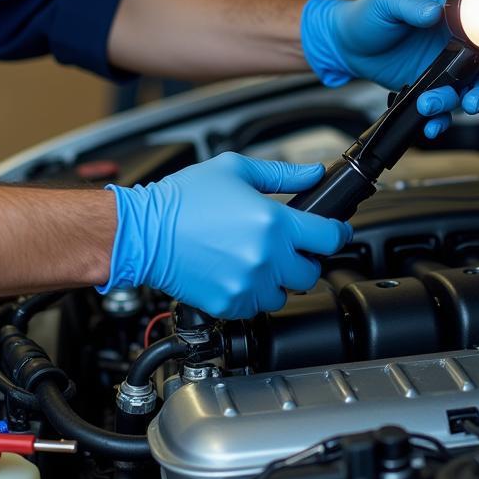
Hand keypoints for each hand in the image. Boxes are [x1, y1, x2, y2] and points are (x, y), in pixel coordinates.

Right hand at [100, 153, 350, 318]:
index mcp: (273, 222)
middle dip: (302, 257)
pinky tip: (233, 272)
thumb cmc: (182, 199)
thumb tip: (315, 174)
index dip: (335, 232)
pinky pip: (256, 307)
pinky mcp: (229, 305)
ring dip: (276, 279)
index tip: (331, 231)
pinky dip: (251, 293)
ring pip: (284, 294)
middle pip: (311, 271)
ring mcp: (248, 286)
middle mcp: (266, 258)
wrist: (144, 231)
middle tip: (282, 244)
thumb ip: (282, 174)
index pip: (329, 237)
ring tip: (252, 258)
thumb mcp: (235, 170)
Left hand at [301, 0, 478, 136]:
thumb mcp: (386, 0)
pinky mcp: (430, 87)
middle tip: (472, 100)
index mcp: (453, 13)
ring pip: (469, 90)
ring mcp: (445, 66)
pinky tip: (430, 124)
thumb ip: (410, 3)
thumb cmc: (366, 14)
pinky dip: (441, 119)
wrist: (344, 45)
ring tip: (430, 106)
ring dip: (457, 104)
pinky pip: (446, 107)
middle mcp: (455, 41)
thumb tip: (434, 12)